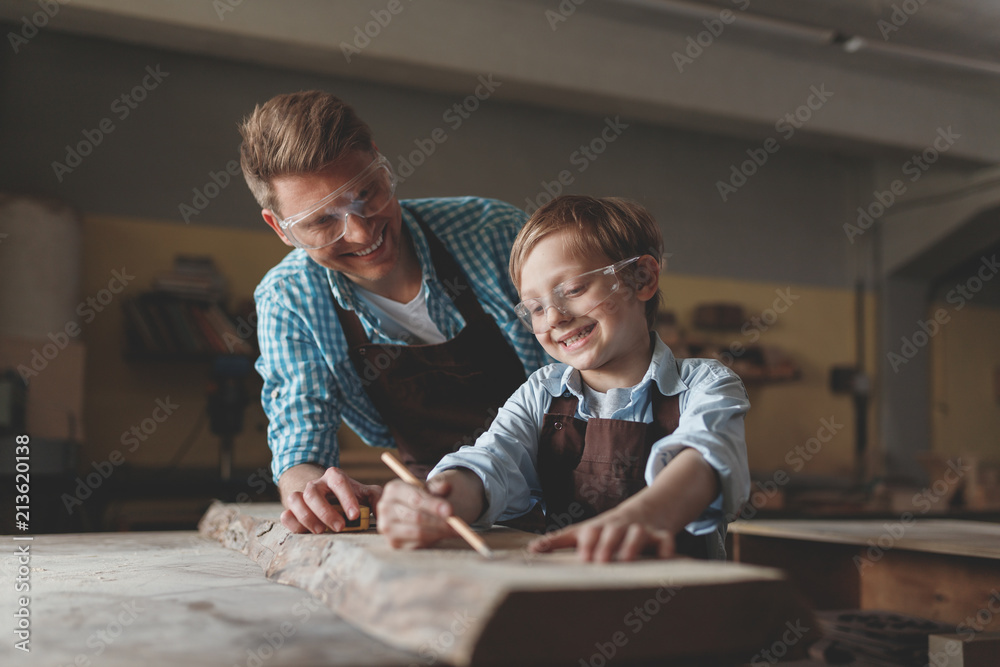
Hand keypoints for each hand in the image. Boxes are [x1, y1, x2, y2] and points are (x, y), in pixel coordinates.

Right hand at [280, 465, 382, 533]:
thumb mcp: (366, 494)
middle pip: (313, 493)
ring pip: (295, 500)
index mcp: (334, 477)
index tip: (355, 515)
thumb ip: (377, 499)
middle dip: (326, 511)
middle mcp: (316, 484)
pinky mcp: (292, 510)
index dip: (346, 498)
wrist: (328, 496)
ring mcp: (301, 496)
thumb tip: (383, 511)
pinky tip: (304, 531)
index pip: (339, 482)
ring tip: (321, 531)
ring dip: (306, 517)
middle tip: (340, 527)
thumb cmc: (351, 497)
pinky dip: (292, 523)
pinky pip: (285, 514)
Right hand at [376, 477, 457, 548]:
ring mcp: (387, 527)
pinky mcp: (393, 543)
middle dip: (440, 521)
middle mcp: (385, 508)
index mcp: (394, 489)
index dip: (434, 505)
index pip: (416, 499)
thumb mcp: (429, 488)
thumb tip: (446, 486)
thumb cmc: (422, 497)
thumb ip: (437, 486)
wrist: (411, 510)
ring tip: (455, 530)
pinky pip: (417, 544)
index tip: (450, 511)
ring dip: (439, 532)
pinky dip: (433, 540)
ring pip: (418, 532)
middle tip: (457, 524)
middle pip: (416, 517)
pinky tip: (443, 535)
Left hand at [528, 505, 676, 561]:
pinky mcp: (661, 537)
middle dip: (607, 545)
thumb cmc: (607, 528)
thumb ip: (559, 540)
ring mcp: (641, 530)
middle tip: (600, 562)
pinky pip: (666, 541)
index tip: (583, 558)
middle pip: (613, 531)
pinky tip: (666, 559)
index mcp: (600, 526)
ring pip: (638, 534)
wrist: (646, 510)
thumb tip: (531, 549)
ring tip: (627, 560)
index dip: (588, 543)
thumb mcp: (584, 530)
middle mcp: (620, 526)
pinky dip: (667, 548)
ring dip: (632, 545)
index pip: (591, 531)